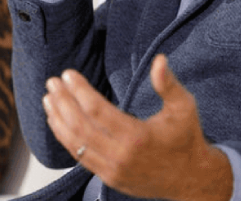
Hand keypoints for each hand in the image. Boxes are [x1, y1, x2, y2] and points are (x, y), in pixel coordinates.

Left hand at [42, 54, 231, 200]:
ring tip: (49, 99)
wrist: (191, 179)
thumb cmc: (186, 138)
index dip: (79, 90)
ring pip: (76, 144)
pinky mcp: (108, 178)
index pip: (97, 111)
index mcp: (138, 136)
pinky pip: (80, 157)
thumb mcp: (184, 107)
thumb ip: (168, 84)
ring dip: (58, 120)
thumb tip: (159, 60)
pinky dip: (66, 138)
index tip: (68, 74)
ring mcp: (112, 170)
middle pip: (80, 126)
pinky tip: (58, 123)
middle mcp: (121, 156)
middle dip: (63, 102)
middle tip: (53, 82)